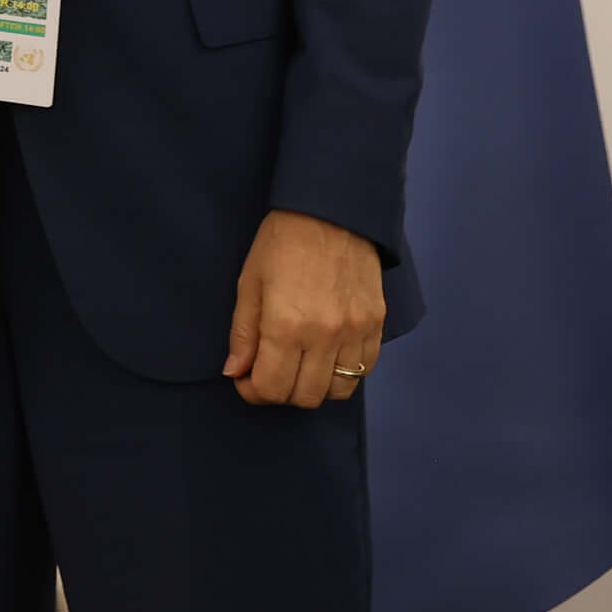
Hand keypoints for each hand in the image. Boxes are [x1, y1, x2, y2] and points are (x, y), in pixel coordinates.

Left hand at [225, 210, 386, 407]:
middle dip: (280, 392)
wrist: (331, 214)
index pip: (271, 387)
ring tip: (298, 365)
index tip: (244, 380)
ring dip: (313, 387)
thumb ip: (242, 334)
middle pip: (305, 397)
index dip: (253, 392)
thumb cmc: (280, 244)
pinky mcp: (377, 327)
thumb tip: (234, 372)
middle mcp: (325, 337)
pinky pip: (364, 370)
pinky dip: (343, 373)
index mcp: (286, 325)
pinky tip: (326, 355)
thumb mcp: (249, 284)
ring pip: (338, 391)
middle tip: (268, 372)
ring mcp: (356, 334)